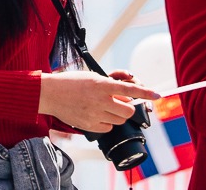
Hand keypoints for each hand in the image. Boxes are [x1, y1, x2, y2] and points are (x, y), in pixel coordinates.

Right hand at [38, 71, 157, 133]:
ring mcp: (95, 114)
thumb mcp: (91, 77)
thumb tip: (126, 95)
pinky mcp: (89, 125)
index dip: (145, 93)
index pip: (129, 90)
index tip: (157, 95)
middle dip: (127, 108)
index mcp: (101, 84)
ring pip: (119, 120)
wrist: (49, 93)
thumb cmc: (69, 82)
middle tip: (119, 104)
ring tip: (103, 108)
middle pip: (128, 111)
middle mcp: (100, 99)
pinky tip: (95, 115)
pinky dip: (105, 123)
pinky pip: (107, 128)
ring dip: (116, 115)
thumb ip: (109, 85)